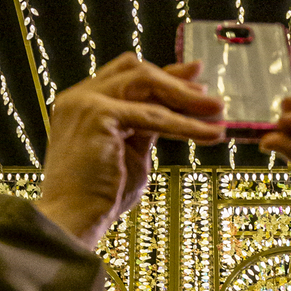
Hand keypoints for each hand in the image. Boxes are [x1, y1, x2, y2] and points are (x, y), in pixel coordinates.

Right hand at [34, 54, 223, 250]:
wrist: (73, 219)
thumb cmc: (98, 196)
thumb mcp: (130, 151)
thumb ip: (147, 127)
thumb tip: (177, 109)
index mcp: (82, 104)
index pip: (126, 76)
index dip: (163, 75)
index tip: (194, 78)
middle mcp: (79, 97)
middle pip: (136, 72)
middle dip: (176, 82)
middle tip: (210, 97)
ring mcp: (85, 102)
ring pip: (145, 84)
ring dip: (184, 96)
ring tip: (216, 112)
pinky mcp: (97, 115)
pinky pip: (152, 115)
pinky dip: (183, 124)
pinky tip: (207, 133)